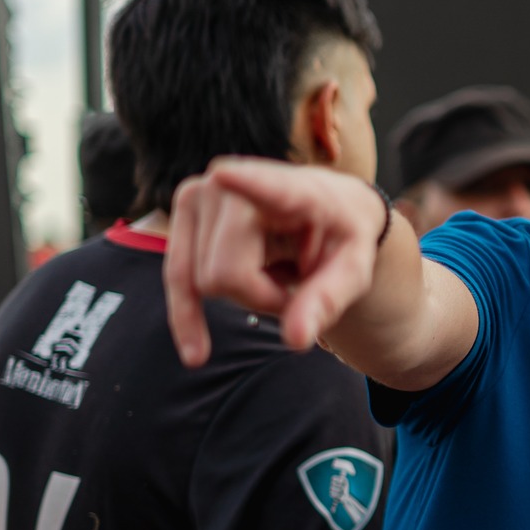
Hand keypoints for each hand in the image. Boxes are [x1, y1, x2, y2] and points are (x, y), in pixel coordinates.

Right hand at [164, 158, 386, 365]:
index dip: (246, 183)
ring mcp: (205, 190)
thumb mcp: (353, 270)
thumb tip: (295, 340)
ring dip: (242, 296)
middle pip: (225, 274)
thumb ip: (328, 300)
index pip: (269, 187)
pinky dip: (187, 316)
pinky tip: (196, 353)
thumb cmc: (342, 237)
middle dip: (259, 297)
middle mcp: (240, 179)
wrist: (327, 210)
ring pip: (203, 281)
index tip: (226, 177)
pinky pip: (177, 277)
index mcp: (297, 190)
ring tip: (275, 273)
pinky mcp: (185, 207)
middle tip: (293, 283)